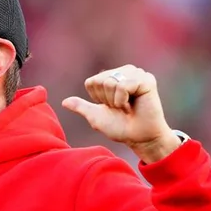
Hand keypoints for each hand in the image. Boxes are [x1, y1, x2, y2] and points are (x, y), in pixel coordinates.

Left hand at [62, 65, 181, 162]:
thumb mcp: (96, 117)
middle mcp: (124, 72)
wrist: (139, 138)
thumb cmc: (120, 127)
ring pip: (111, 82)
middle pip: (100, 81)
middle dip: (107, 99)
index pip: (91, 82)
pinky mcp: (147, 80)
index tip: (112, 107)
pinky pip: (124, 86)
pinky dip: (124, 99)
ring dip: (116, 100)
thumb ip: (82, 107)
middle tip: (122, 108)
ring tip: (128, 106)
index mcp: (112, 77)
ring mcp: (136, 74)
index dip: (98, 99)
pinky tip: (135, 104)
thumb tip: (64, 102)